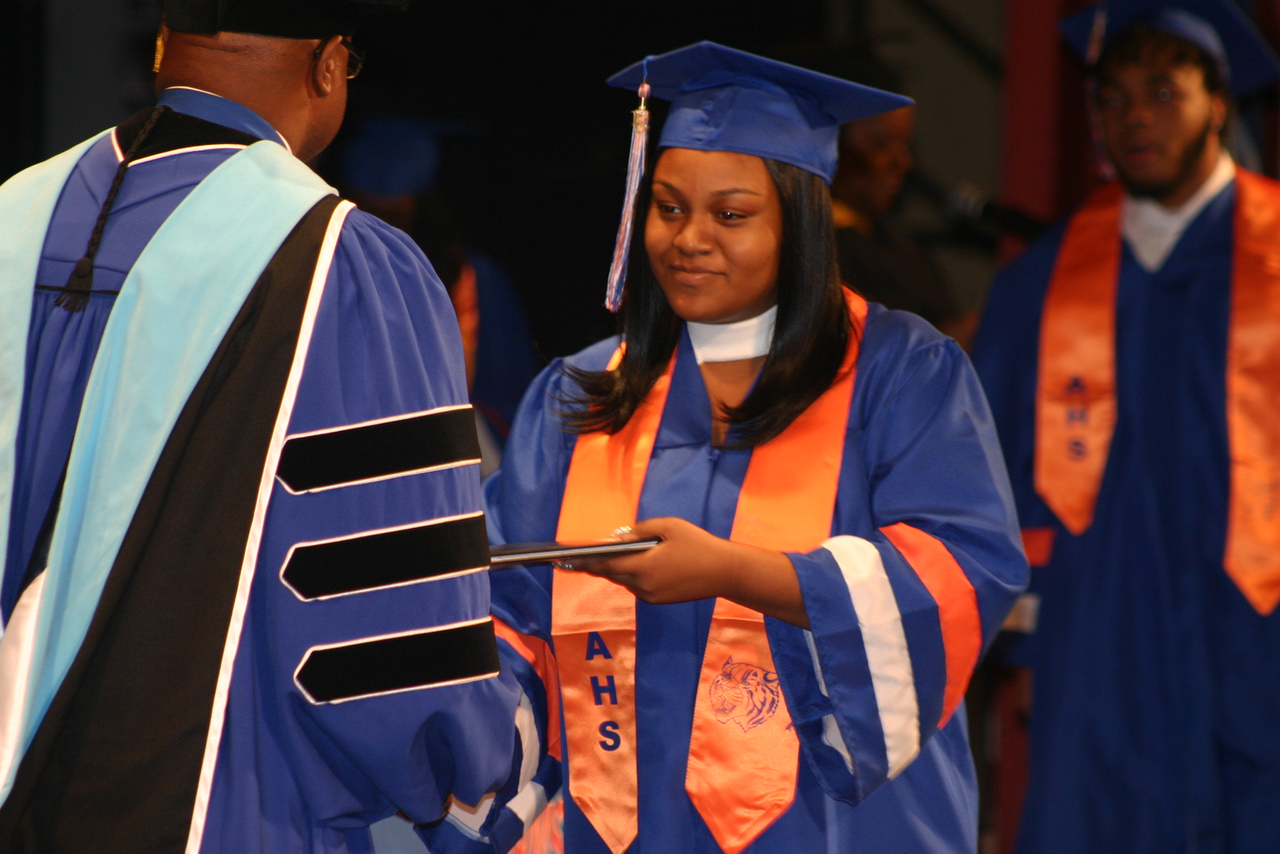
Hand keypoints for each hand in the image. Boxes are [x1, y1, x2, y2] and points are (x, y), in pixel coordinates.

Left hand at [568, 518, 809, 628]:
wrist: (725, 572)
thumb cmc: (698, 544)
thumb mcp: (669, 527)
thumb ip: (641, 530)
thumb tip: (618, 538)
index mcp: (644, 567)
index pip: (606, 564)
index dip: (586, 561)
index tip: (567, 559)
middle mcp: (643, 586)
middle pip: (613, 574)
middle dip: (598, 565)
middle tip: (578, 559)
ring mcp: (651, 596)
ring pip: (626, 580)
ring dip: (618, 569)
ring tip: (606, 557)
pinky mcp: (659, 600)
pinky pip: (638, 586)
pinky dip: (633, 575)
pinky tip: (635, 564)